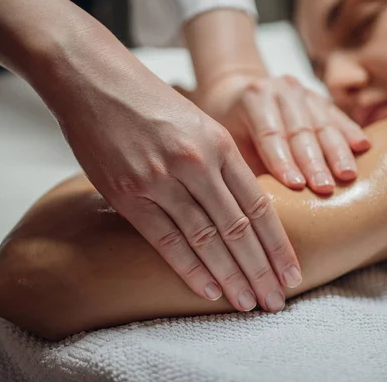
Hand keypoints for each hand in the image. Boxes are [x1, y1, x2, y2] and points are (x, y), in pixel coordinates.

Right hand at [0, 0, 300, 312]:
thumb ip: (222, 164)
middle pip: (238, 229)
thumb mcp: (199, 125)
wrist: (94, 81)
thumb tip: (243, 211)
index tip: (292, 274)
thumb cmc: (151, 103)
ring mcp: (161, 180)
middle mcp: (196, 164)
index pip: (259, 206)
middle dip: (261, 270)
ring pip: (206, 240)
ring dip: (230, 277)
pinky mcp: (128, 195)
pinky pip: (166, 240)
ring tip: (249, 304)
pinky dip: (189, 269)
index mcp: (220, 145)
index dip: (278, 245)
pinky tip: (209, 291)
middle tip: (277, 301)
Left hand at [200, 75, 370, 193]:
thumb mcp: (229, 144)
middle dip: (315, 162)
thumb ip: (244, 167)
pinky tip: (364, 146)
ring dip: (337, 152)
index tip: (296, 186)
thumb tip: (256, 205)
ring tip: (348, 176)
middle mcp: (279, 90)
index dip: (284, 162)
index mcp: (252, 99)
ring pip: (323, 124)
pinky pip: (337, 116)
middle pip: (300, 131)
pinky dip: (350, 132)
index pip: (271, 135)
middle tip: (326, 189)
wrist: (235, 92)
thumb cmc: (231, 127)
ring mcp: (301, 91)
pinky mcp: (318, 97)